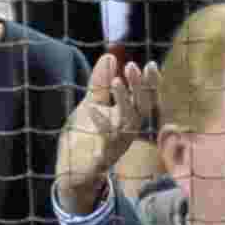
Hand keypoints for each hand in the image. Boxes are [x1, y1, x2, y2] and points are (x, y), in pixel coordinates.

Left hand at [55, 53, 157, 213]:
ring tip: (115, 82)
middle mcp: (129, 131)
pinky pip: (105, 141)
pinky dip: (100, 124)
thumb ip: (100, 83)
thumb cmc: (86, 134)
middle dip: (139, 87)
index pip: (145, 99)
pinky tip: (91, 109)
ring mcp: (118, 145)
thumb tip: (109, 56)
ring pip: (127, 122)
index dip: (151, 83)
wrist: (72, 169)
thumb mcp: (92, 104)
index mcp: (129, 118)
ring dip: (123, 101)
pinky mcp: (103, 158)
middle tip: (132, 66)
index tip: (151, 64)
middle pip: (141, 108)